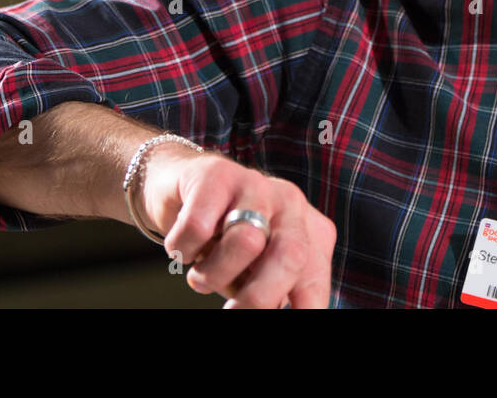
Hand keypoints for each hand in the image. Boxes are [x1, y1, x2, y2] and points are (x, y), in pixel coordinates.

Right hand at [138, 145, 335, 307]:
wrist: (182, 186)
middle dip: (258, 298)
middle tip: (231, 314)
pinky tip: (183, 248)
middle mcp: (291, 204)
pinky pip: (198, 227)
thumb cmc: (224, 239)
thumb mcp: (255, 272)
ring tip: (201, 276)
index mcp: (310, 233)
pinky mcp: (216, 174)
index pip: (314, 282)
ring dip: (212, 274)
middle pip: (290, 256)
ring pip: (245, 241)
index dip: (303, 311)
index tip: (275, 322)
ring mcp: (255, 184)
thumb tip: (267, 311)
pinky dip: (183, 249)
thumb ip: (269, 294)